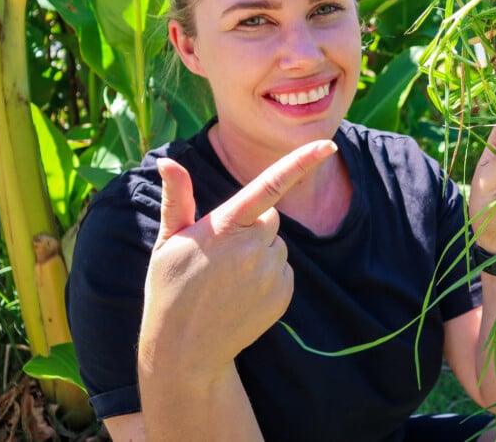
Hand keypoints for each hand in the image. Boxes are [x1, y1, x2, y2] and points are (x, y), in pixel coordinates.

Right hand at [139, 140, 336, 380]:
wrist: (185, 350)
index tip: (328, 145)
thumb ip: (177, 198)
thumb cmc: (170, 289)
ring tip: (227, 279)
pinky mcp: (284, 292)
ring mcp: (272, 271)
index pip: (269, 185)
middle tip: (220, 254)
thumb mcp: (168, 241)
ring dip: (259, 253)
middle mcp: (254, 246)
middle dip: (252, 226)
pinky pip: (283, 269)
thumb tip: (167, 161)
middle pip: (270, 217)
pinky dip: (268, 275)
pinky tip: (241, 293)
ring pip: (276, 244)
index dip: (300, 162)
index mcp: (225, 226)